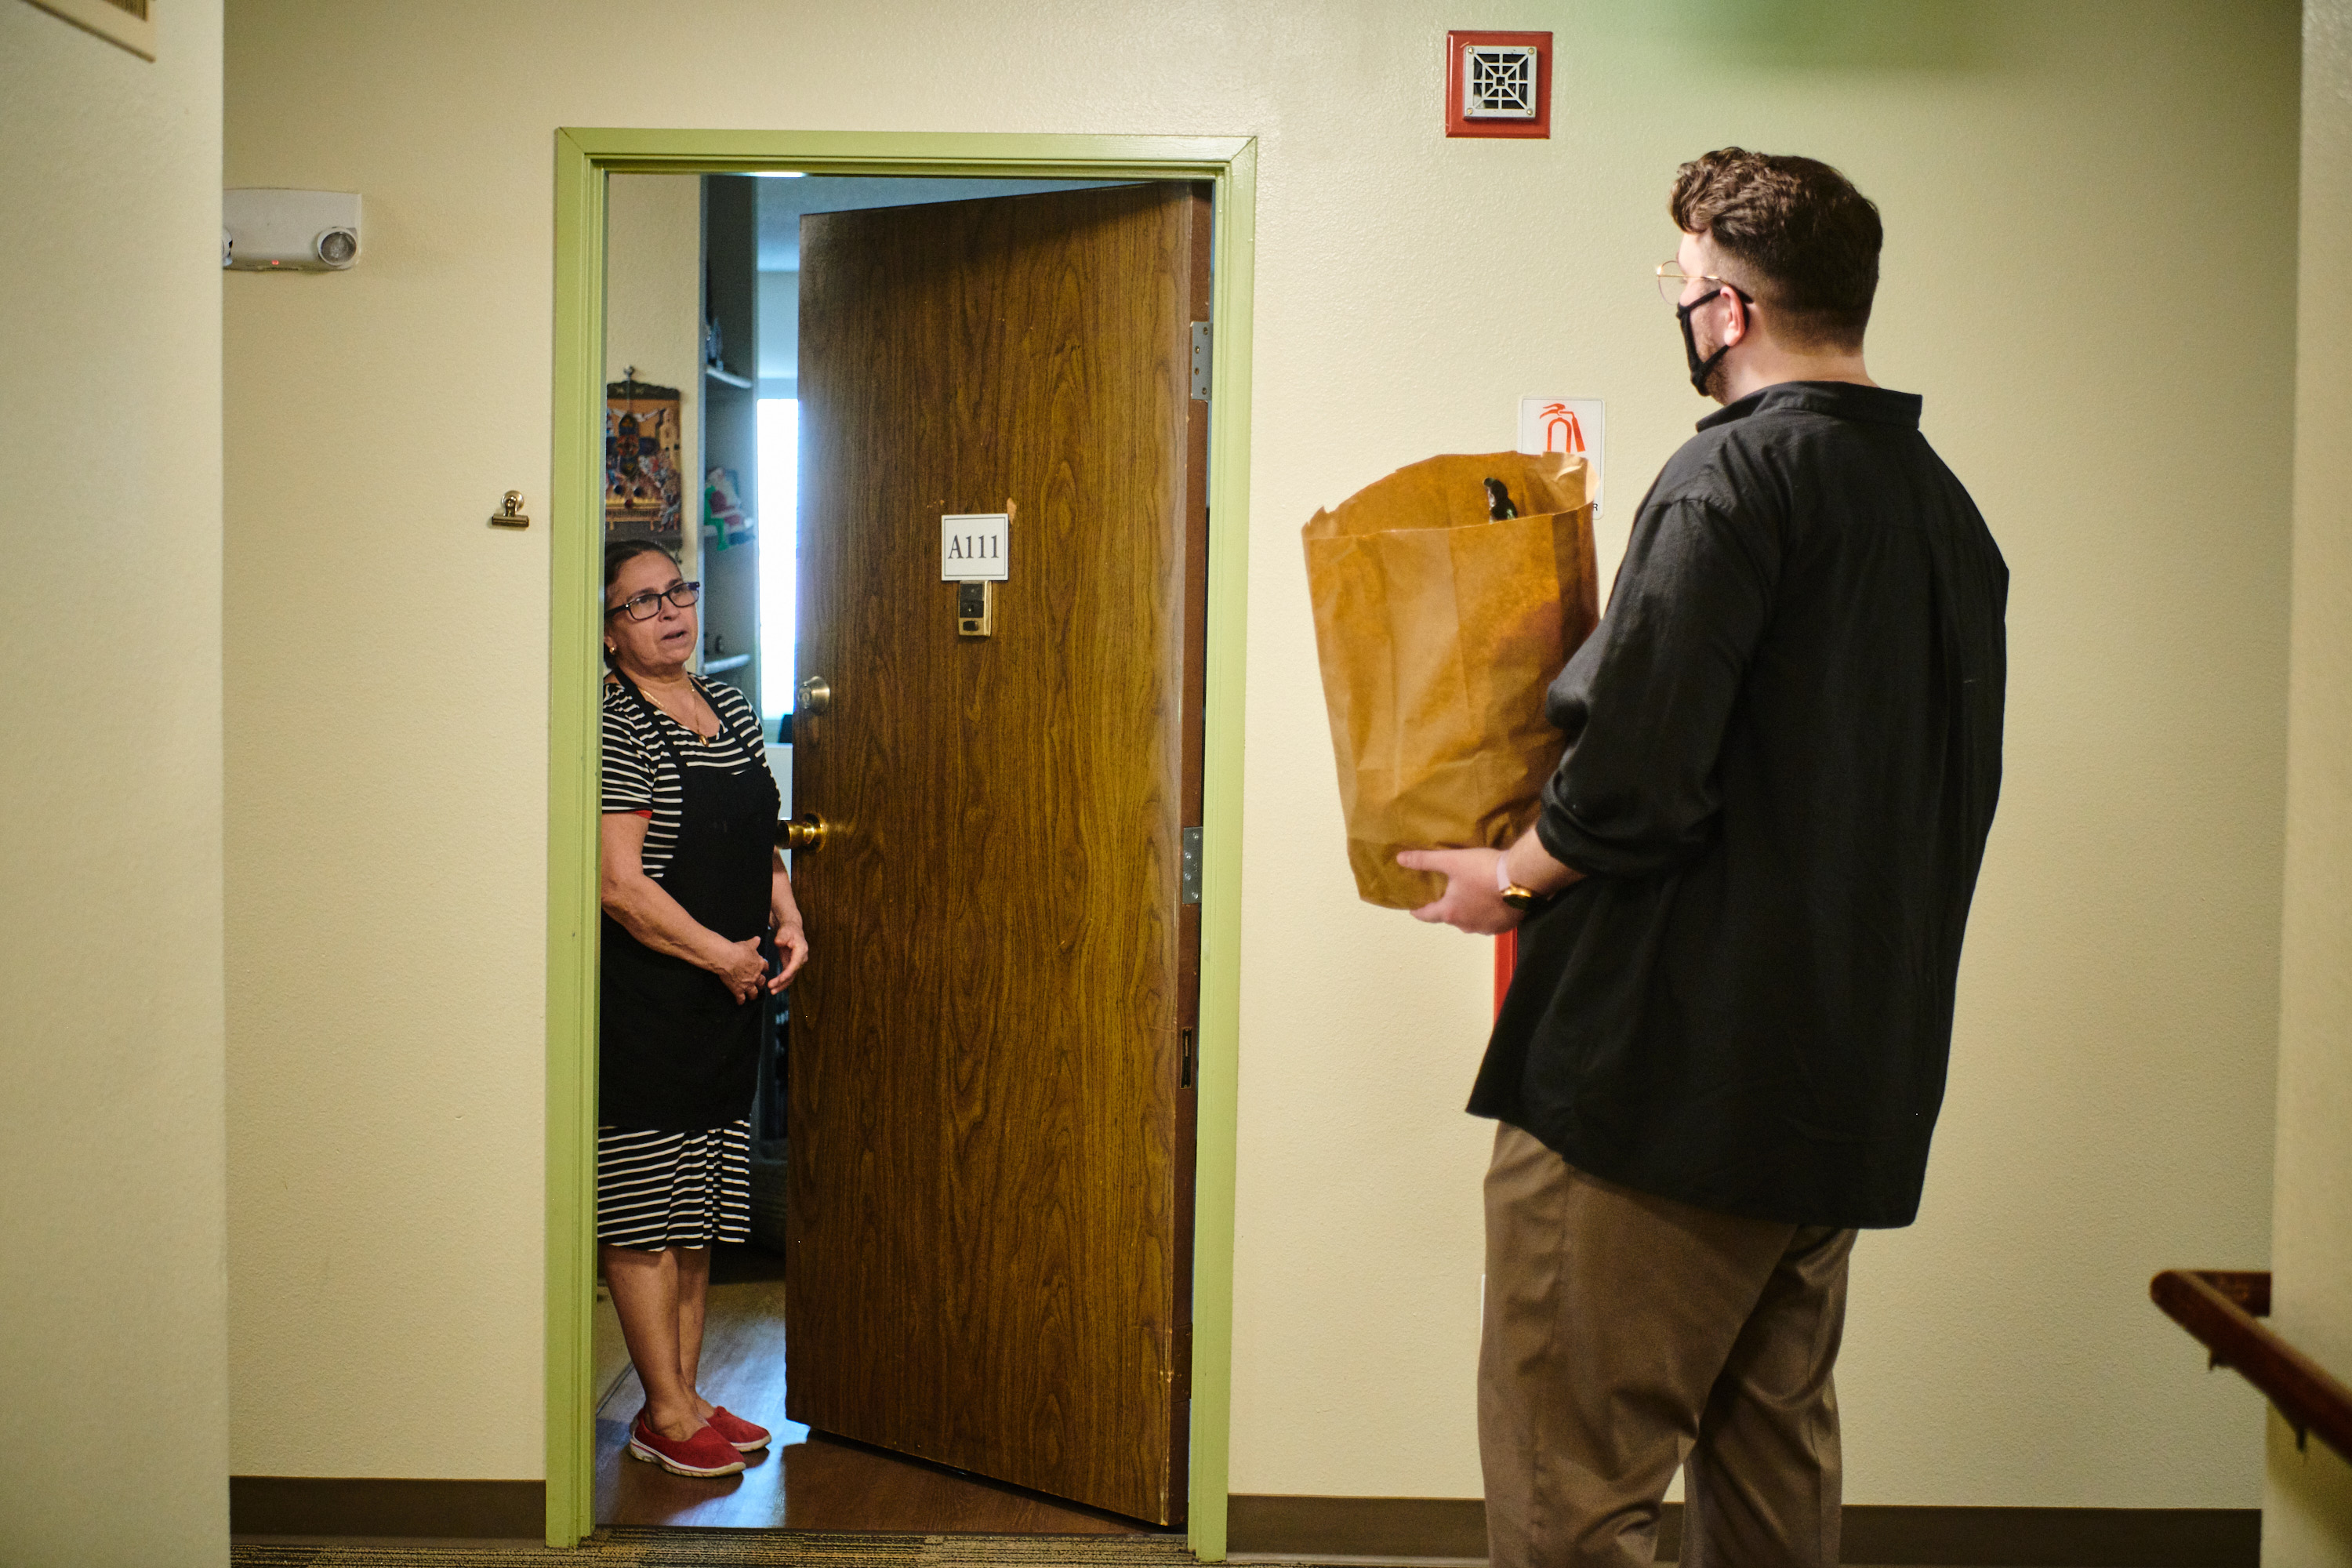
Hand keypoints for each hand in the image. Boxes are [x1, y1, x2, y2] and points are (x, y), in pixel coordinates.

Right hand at [712, 936, 768, 1002]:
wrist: (727, 958)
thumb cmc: (737, 949)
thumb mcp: (748, 944)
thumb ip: (754, 943)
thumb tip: (758, 939)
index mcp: (759, 964)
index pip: (765, 967)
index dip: (764, 969)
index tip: (763, 970)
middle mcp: (756, 975)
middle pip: (761, 982)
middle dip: (761, 984)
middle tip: (759, 985)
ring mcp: (748, 984)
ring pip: (754, 992)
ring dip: (753, 995)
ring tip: (752, 997)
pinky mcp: (738, 990)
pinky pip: (741, 998)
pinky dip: (741, 1001)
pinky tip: (740, 1003)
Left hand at [768, 918, 807, 991]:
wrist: (791, 929)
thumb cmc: (788, 929)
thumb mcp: (785, 930)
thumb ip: (782, 936)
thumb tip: (778, 942)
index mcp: (801, 950)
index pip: (795, 965)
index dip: (787, 973)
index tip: (778, 980)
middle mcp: (801, 958)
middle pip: (793, 974)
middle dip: (782, 982)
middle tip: (771, 988)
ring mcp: (797, 962)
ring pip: (791, 977)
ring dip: (782, 985)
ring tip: (772, 991)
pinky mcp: (791, 964)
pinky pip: (787, 976)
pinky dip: (781, 982)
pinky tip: (773, 987)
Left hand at [1396, 847, 1522, 935]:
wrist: (1522, 878)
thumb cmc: (1482, 870)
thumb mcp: (1451, 861)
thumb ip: (1425, 860)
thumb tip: (1400, 859)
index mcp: (1450, 912)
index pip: (1427, 915)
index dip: (1419, 911)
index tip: (1413, 909)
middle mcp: (1465, 926)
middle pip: (1450, 918)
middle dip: (1447, 909)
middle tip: (1447, 896)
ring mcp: (1486, 928)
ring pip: (1470, 922)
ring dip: (1468, 913)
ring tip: (1470, 898)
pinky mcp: (1504, 927)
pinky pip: (1489, 923)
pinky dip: (1486, 915)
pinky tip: (1490, 903)